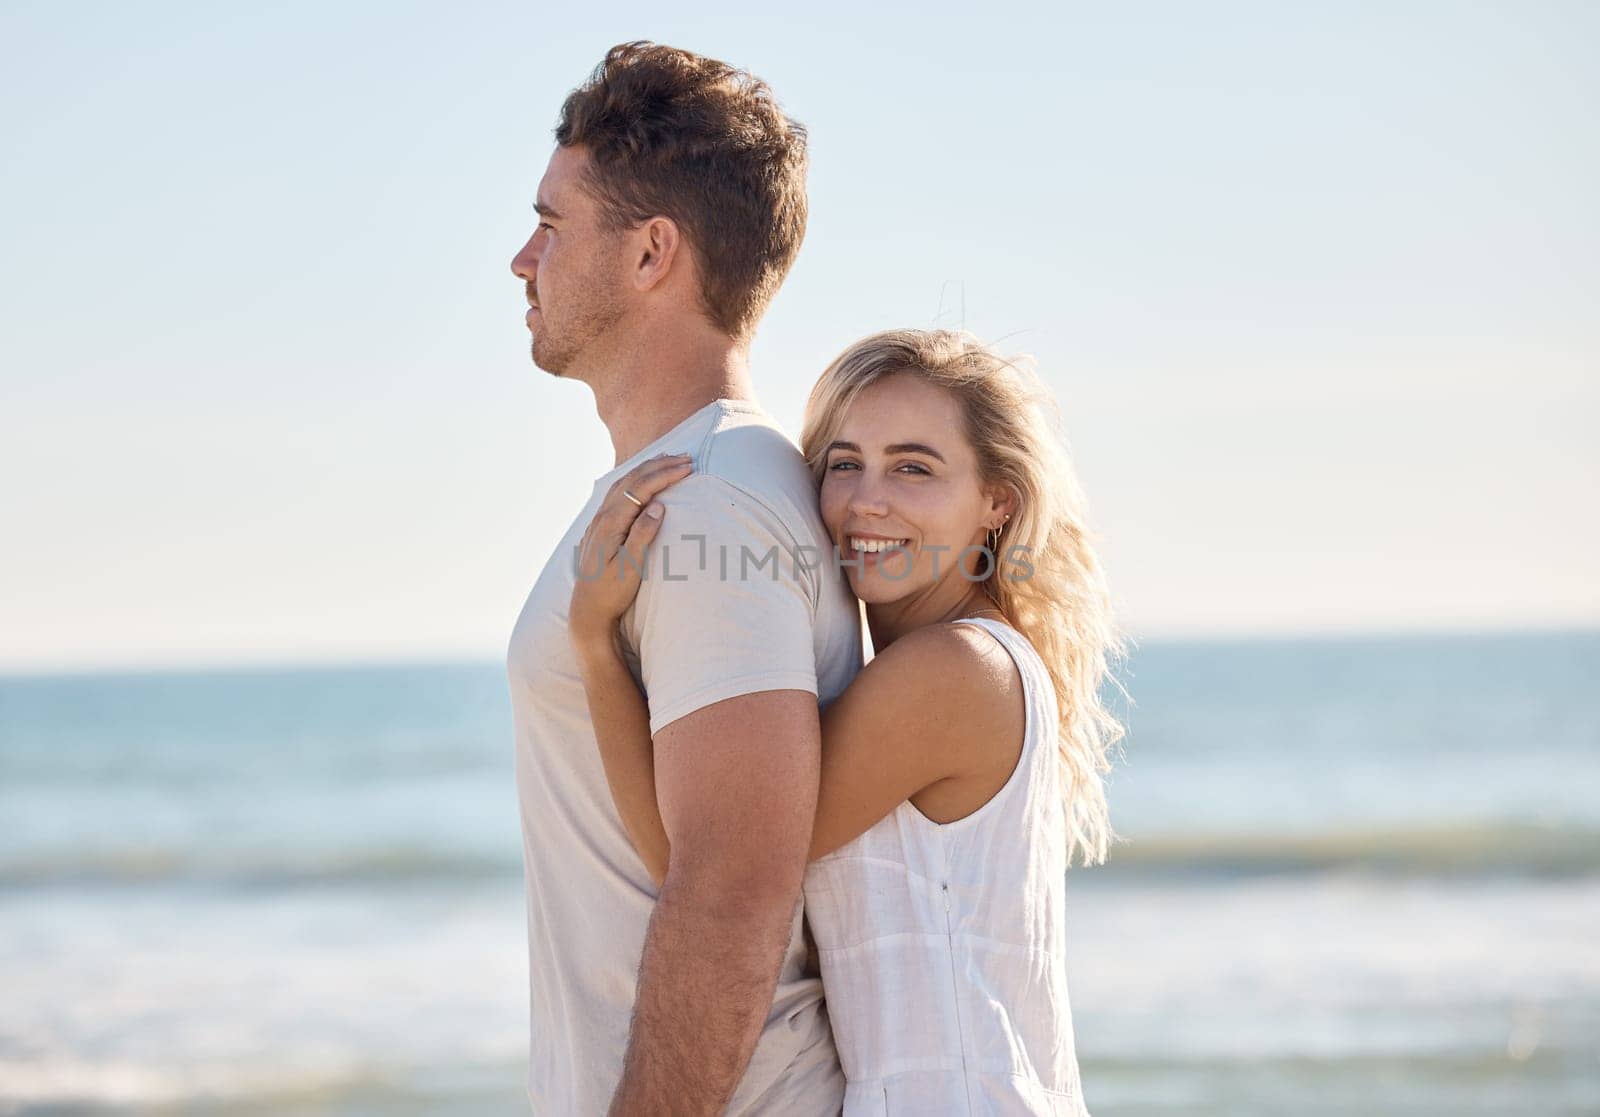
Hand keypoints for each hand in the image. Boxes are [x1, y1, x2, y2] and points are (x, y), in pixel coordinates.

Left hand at [570, 453, 692, 645]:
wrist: (587, 610)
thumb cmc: (611, 592)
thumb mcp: (630, 567)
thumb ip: (642, 535)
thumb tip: (658, 506)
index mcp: (610, 523)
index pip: (641, 489)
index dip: (665, 475)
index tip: (687, 468)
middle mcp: (602, 517)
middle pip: (632, 480)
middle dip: (659, 466)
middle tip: (686, 458)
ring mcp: (599, 521)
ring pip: (623, 484)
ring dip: (646, 470)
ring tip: (667, 459)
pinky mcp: (600, 527)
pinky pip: (618, 493)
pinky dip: (634, 480)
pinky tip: (642, 480)